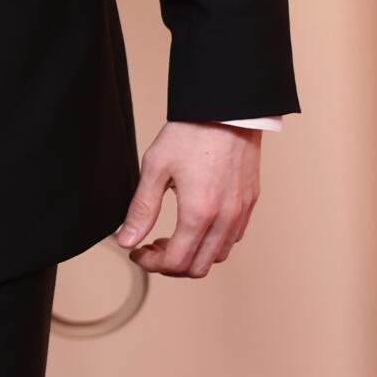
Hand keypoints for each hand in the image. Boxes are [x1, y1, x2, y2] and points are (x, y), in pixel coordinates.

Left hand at [113, 120, 262, 276]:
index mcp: (199, 213)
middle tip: (151, 247)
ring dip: (193, 255)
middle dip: (170, 265)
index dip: (150, 264)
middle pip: (198, 268)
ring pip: (218, 256)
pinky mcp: (250, 202)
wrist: (227, 108)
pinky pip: (233, 238)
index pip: (175, 262)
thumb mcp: (155, 168)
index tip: (137, 251)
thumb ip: (141, 210)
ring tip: (173, 236)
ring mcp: (241, 212)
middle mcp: (225, 218)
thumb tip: (126, 239)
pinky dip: (213, 243)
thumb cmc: (192, 132)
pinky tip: (196, 224)